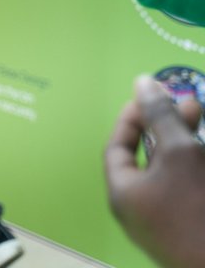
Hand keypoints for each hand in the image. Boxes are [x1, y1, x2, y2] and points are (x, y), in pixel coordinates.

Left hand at [105, 75, 204, 267]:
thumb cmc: (197, 205)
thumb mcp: (179, 152)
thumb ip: (161, 117)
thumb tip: (142, 81)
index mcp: (123, 193)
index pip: (117, 147)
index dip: (134, 118)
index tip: (152, 96)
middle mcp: (139, 211)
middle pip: (150, 159)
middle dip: (170, 128)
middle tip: (192, 104)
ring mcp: (166, 226)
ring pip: (174, 175)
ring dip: (188, 146)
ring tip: (203, 119)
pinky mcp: (191, 233)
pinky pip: (188, 192)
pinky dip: (196, 169)